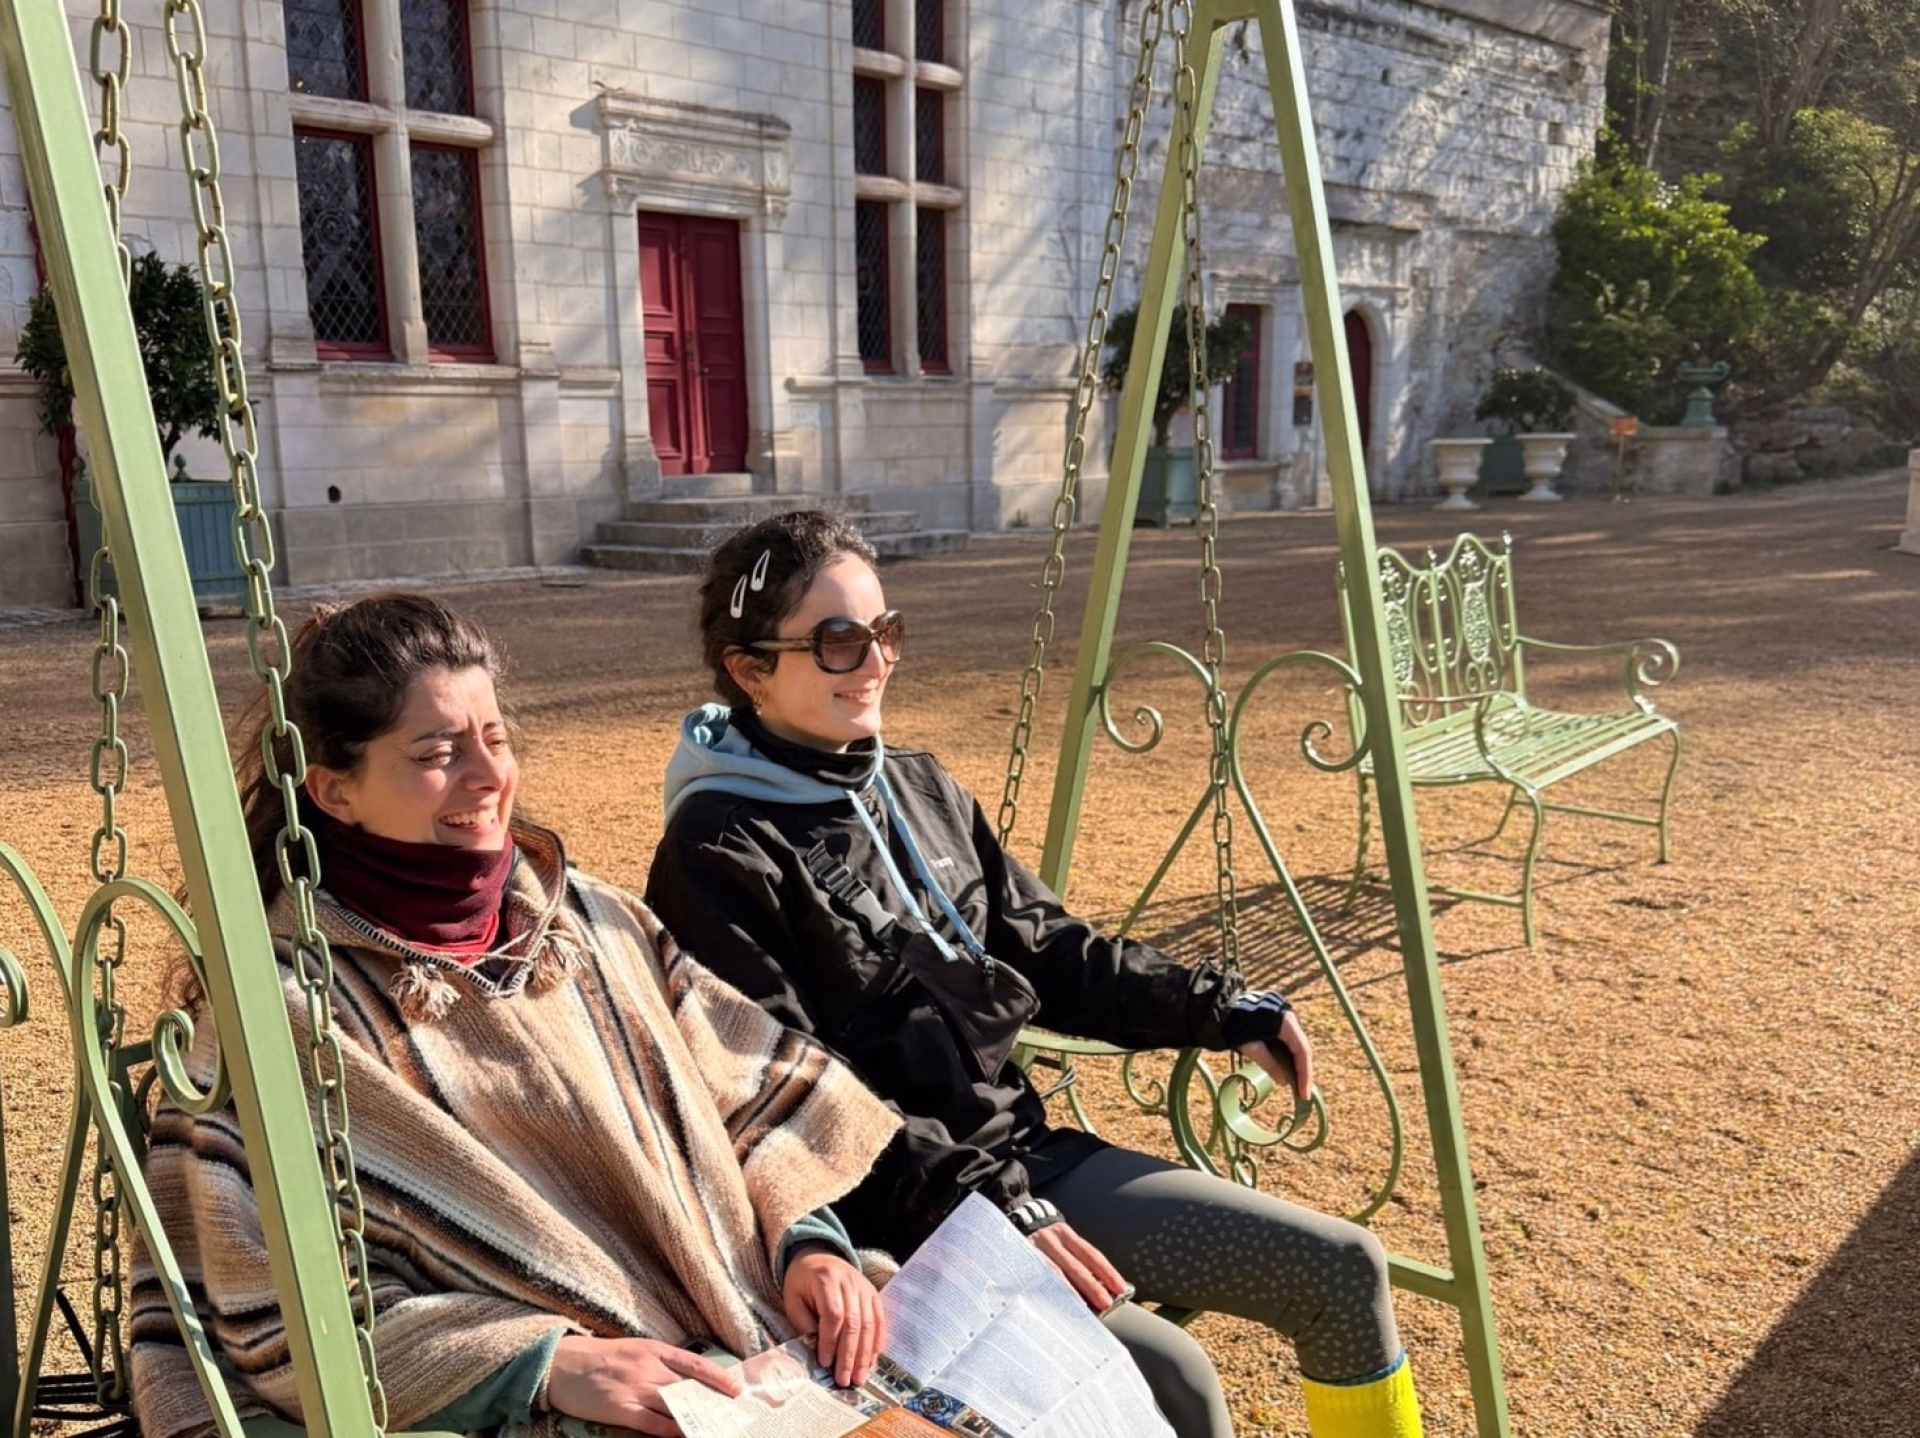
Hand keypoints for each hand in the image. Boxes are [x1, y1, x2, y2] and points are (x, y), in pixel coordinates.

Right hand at [546, 1334, 742, 1436]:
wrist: (560, 1364)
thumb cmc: (598, 1357)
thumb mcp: (632, 1349)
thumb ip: (658, 1362)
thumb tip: (685, 1381)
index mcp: (652, 1349)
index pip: (694, 1364)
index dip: (718, 1377)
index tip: (735, 1389)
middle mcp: (647, 1367)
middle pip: (688, 1387)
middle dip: (710, 1401)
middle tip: (729, 1414)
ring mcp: (634, 1388)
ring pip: (674, 1405)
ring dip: (694, 1417)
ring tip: (712, 1427)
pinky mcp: (620, 1409)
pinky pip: (652, 1423)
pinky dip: (670, 1430)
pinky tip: (683, 1434)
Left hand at [782, 1247, 886, 1387]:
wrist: (818, 1256)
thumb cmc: (802, 1283)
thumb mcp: (793, 1300)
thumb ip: (804, 1323)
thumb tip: (819, 1353)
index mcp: (826, 1279)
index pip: (833, 1314)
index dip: (829, 1341)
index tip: (824, 1363)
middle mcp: (849, 1281)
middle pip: (854, 1322)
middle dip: (849, 1355)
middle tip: (844, 1380)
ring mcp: (864, 1287)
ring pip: (869, 1323)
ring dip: (865, 1354)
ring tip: (859, 1377)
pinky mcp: (873, 1293)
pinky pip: (879, 1320)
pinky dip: (876, 1342)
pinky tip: (872, 1360)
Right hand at [1030, 1221, 1128, 1312]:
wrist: (1013, 1227)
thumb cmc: (1044, 1244)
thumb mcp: (1060, 1243)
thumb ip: (1077, 1261)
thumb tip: (1104, 1289)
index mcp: (1064, 1234)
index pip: (1090, 1253)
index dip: (1107, 1271)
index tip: (1121, 1288)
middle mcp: (1050, 1239)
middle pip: (1074, 1265)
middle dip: (1091, 1286)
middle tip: (1105, 1304)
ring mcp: (1033, 1250)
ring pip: (1054, 1274)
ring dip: (1071, 1293)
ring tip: (1084, 1310)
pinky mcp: (1021, 1261)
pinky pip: (1037, 1280)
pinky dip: (1050, 1294)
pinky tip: (1058, 1307)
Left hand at [1237, 1007, 1314, 1104]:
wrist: (1218, 1007)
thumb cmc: (1233, 1025)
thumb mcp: (1250, 1047)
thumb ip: (1269, 1064)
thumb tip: (1284, 1082)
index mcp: (1285, 1021)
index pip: (1302, 1050)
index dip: (1304, 1073)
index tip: (1303, 1094)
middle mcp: (1288, 1016)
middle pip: (1301, 1047)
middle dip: (1302, 1070)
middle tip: (1301, 1092)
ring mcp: (1283, 1016)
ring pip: (1295, 1043)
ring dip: (1295, 1063)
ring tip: (1295, 1084)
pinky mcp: (1276, 1019)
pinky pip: (1287, 1039)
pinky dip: (1287, 1054)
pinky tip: (1285, 1069)